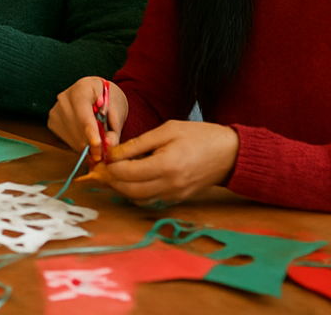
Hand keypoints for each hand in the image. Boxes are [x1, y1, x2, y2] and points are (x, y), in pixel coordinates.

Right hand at [48, 77, 127, 163]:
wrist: (96, 94)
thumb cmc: (109, 99)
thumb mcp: (118, 109)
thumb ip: (114, 127)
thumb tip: (109, 145)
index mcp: (82, 88)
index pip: (84, 112)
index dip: (90, 130)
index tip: (97, 144)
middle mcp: (64, 98)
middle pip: (78, 128)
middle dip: (92, 144)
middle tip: (104, 152)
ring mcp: (56, 110)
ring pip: (73, 138)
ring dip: (87, 146)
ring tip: (97, 141)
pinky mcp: (52, 122)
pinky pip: (68, 140)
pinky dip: (80, 144)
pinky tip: (87, 137)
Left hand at [97, 120, 238, 205]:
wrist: (229, 154)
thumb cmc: (199, 136)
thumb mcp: (167, 130)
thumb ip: (139, 143)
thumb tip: (114, 153)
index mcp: (166, 165)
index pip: (127, 173)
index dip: (110, 167)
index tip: (102, 158)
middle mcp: (170, 185)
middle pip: (129, 190)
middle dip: (111, 181)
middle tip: (101, 169)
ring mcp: (174, 195)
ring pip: (138, 199)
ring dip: (122, 189)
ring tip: (114, 173)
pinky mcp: (178, 198)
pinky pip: (151, 201)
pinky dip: (136, 193)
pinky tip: (132, 179)